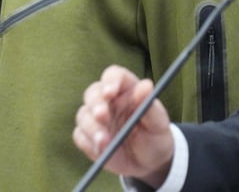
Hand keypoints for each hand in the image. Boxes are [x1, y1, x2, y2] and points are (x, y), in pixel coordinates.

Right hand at [73, 65, 175, 187]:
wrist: (149, 164)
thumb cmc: (155, 136)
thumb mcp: (158, 122)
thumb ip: (150, 104)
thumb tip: (146, 85)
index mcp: (126, 89)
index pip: (114, 75)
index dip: (110, 81)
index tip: (111, 92)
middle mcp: (108, 101)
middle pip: (93, 92)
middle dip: (96, 104)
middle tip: (102, 116)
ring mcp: (96, 119)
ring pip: (83, 114)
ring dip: (92, 127)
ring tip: (105, 142)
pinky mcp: (88, 137)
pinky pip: (80, 135)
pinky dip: (88, 142)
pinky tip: (102, 151)